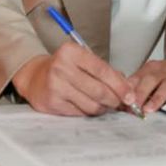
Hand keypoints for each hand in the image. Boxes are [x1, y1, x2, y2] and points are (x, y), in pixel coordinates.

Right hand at [11, 43, 132, 115]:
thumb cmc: (63, 67)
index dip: (119, 85)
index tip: (130, 95)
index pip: (102, 70)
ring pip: (91, 105)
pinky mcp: (52, 103)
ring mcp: (56, 86)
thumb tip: (127, 87)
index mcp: (71, 52)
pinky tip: (88, 106)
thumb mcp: (82, 60)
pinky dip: (89, 112)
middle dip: (114, 99)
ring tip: (104, 104)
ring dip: (103, 108)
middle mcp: (61, 67)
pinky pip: (80, 113)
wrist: (35, 77)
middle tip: (120, 103)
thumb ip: (105, 70)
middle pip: (99, 90)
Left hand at [128, 54, 165, 113]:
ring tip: (148, 109)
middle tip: (132, 106)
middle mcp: (161, 71)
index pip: (135, 78)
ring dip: (156, 98)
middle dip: (139, 93)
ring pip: (164, 85)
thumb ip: (138, 87)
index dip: (127, 90)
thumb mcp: (152, 76)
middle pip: (148, 80)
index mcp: (149, 69)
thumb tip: (122, 103)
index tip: (120, 101)